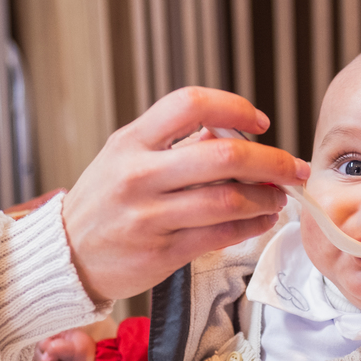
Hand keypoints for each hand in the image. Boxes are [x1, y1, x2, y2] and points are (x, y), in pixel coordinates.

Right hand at [62, 87, 308, 300]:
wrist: (67, 256)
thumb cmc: (104, 202)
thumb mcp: (126, 157)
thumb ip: (175, 142)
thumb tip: (232, 132)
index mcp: (131, 141)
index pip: (190, 104)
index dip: (235, 107)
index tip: (261, 122)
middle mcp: (139, 175)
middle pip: (223, 155)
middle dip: (271, 161)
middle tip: (293, 167)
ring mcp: (149, 216)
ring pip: (228, 200)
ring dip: (266, 197)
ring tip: (278, 197)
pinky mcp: (161, 252)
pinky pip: (221, 235)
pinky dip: (252, 226)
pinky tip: (262, 220)